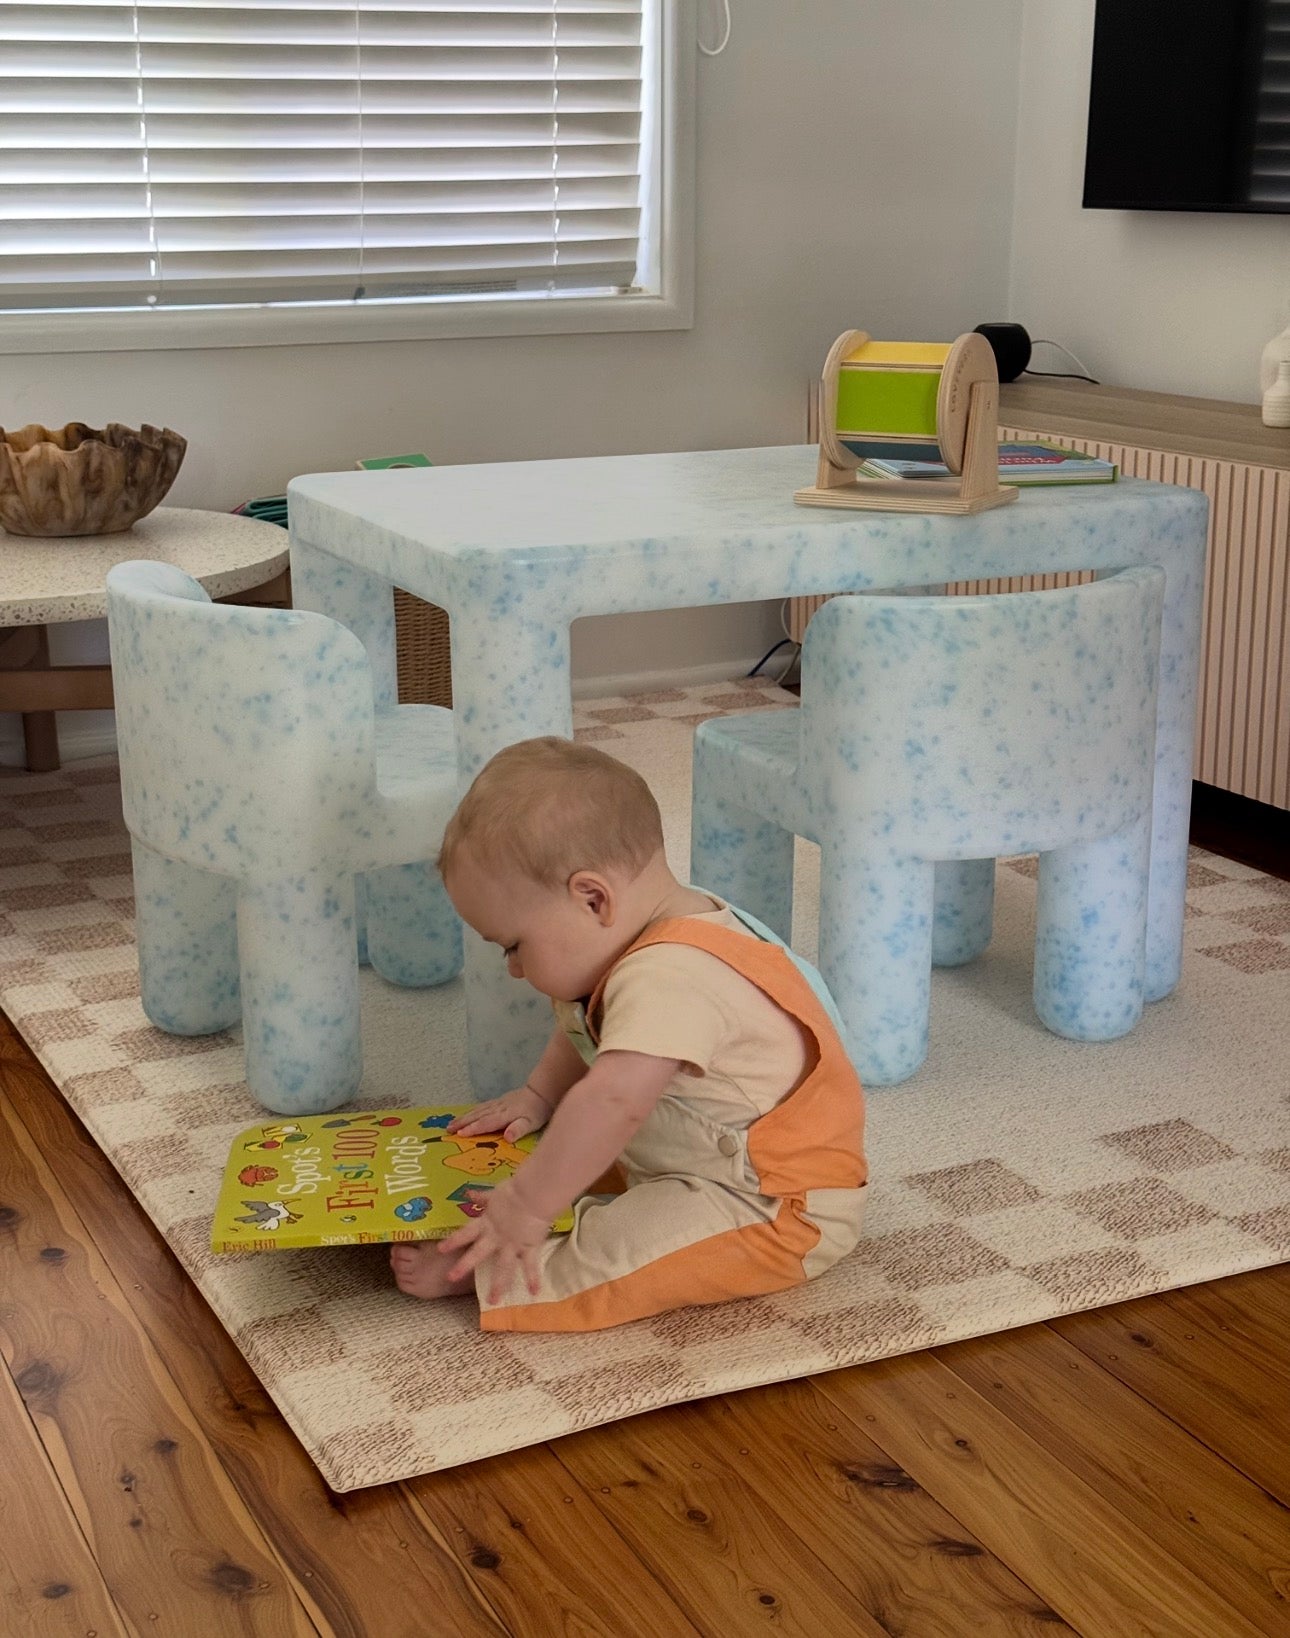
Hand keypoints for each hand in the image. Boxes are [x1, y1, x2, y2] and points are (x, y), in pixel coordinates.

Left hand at [439, 1178, 553, 1302]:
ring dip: (498, 1285)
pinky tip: (534, 1293)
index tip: (440, 1250)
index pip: (465, 1233)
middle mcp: (495, 1237)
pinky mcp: (528, 1247)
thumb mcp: (495, 1194)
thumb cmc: (514, 1191)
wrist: (532, 1195)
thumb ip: (482, 1198)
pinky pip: (531, 1266)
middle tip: (450, 1278)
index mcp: (486, 1223)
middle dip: (463, 1266)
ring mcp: (511, 1245)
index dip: (453, 1241)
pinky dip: (533, 1279)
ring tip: (493, 1301)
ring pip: (503, 1268)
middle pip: (477, 1254)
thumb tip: (469, 1193)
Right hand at [448, 1084, 551, 1141]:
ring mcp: (497, 1104)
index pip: (486, 1123)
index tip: (459, 1134)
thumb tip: (507, 1137)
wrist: (543, 1092)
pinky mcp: (499, 1101)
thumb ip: (519, 1129)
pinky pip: (481, 1107)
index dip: (473, 1129)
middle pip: (477, 1116)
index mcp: (505, 1115)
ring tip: (451, 1124)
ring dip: (463, 1117)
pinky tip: (466, 1115)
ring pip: (477, 1110)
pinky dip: (471, 1111)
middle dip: (462, 1123)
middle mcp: (498, 1108)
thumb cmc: (538, 1111)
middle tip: (447, 1130)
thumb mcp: (532, 1123)